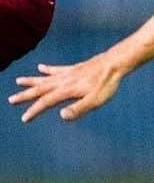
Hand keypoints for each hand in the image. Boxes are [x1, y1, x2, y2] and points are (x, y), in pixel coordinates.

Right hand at [8, 54, 124, 122]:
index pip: (46, 102)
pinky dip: (47, 69)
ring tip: (18, 81)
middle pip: (40, 89)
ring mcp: (68, 73)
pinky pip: (57, 69)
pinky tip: (40, 67)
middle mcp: (63, 81)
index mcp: (66, 90)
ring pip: (45, 78)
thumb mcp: (95, 101)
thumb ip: (78, 109)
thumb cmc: (106, 84)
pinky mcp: (74, 68)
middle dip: (25, 95)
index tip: (24, 118)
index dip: (34, 111)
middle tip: (11, 100)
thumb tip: (61, 115)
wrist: (114, 64)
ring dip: (31, 81)